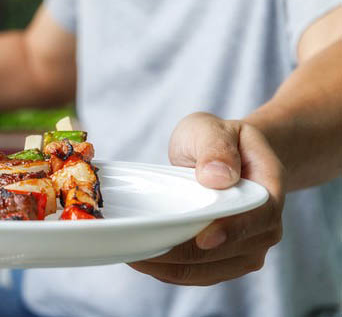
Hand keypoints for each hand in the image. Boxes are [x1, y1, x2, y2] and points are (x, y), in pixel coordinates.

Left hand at [128, 112, 284, 285]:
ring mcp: (248, 246)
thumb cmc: (216, 140)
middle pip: (232, 252)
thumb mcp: (211, 129)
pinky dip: (170, 272)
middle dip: (187, 254)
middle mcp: (266, 225)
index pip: (259, 216)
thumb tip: (218, 177)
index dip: (232, 231)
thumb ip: (215, 147)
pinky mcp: (226, 261)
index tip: (202, 239)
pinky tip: (143, 261)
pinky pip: (199, 275)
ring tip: (134, 256)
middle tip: (142, 247)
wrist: (225, 156)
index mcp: (269, 188)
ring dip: (172, 268)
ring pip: (212, 270)